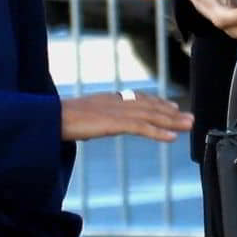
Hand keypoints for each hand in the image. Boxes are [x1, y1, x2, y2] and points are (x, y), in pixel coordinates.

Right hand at [60, 91, 192, 142]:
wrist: (46, 118)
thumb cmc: (55, 120)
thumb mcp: (78, 119)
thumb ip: (88, 122)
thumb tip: (85, 131)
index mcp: (107, 99)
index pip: (137, 99)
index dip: (156, 103)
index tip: (172, 106)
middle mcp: (115, 102)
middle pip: (149, 106)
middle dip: (171, 112)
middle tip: (189, 118)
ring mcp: (115, 111)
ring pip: (150, 115)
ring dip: (172, 121)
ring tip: (189, 126)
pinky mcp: (114, 122)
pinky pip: (141, 127)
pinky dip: (159, 132)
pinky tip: (172, 137)